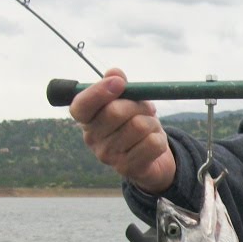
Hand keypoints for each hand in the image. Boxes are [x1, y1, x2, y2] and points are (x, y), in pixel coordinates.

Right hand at [70, 68, 175, 193]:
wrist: (151, 157)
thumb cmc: (134, 122)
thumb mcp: (127, 101)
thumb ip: (119, 86)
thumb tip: (114, 72)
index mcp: (86, 118)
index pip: (81, 105)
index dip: (99, 92)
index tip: (119, 82)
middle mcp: (92, 138)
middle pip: (115, 112)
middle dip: (138, 104)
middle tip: (147, 107)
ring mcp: (108, 156)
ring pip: (139, 126)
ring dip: (152, 122)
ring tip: (150, 126)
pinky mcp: (127, 169)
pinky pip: (152, 143)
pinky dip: (160, 139)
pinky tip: (154, 142)